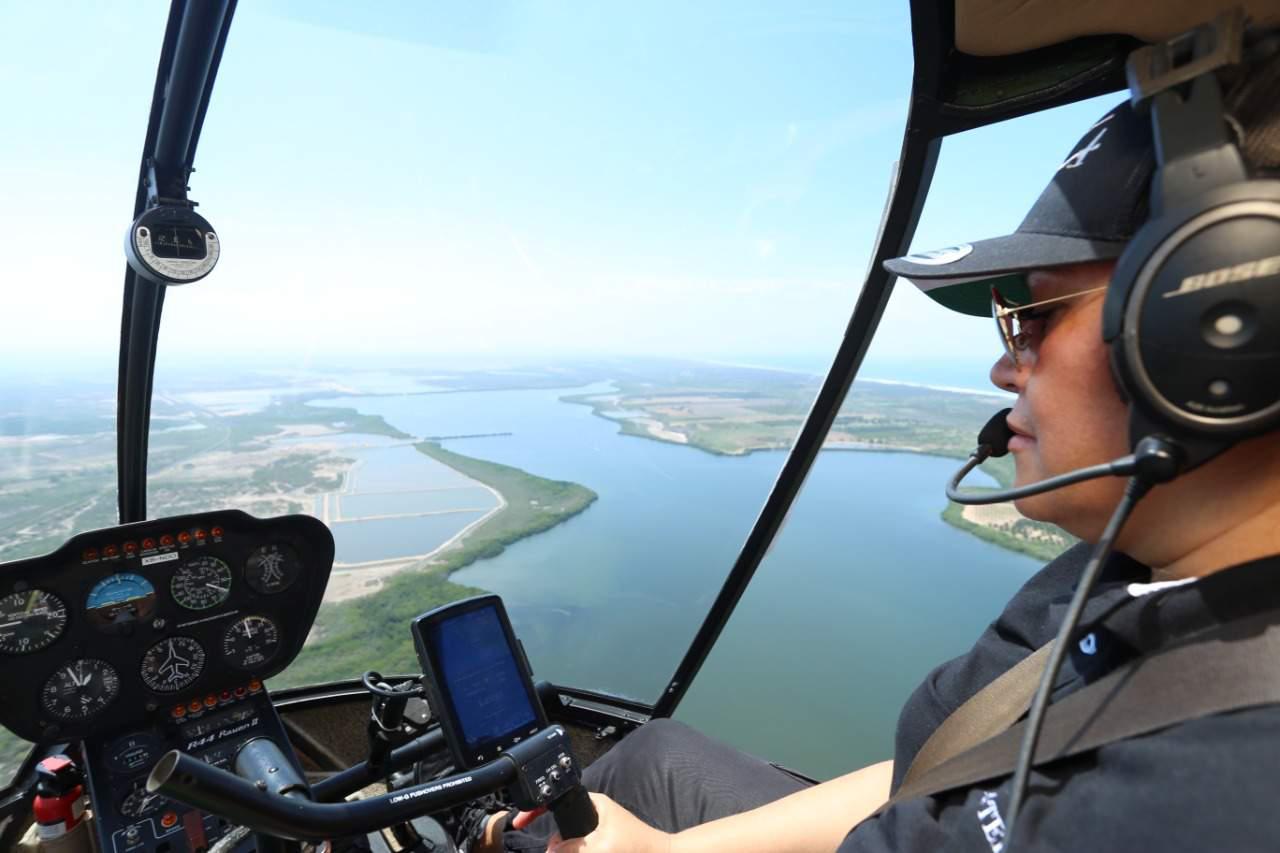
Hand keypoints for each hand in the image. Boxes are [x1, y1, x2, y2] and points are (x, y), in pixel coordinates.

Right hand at [531, 793, 672, 852]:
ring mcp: (596, 832)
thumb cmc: (639, 848)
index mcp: (593, 804)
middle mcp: (592, 815)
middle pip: (560, 827)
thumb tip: (551, 850)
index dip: (536, 810)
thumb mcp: (601, 847)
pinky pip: (579, 849)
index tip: (519, 821)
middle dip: (554, 843)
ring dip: (564, 850)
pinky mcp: (601, 846)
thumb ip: (573, 848)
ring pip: (568, 842)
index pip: (558, 799)